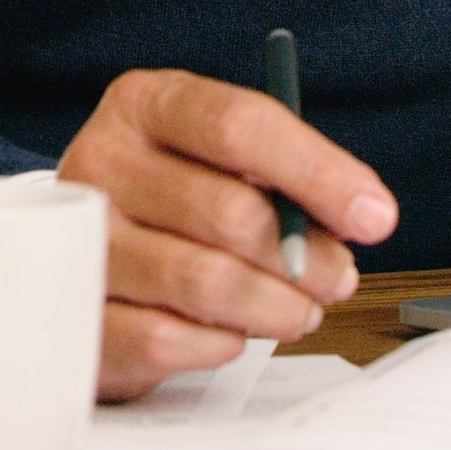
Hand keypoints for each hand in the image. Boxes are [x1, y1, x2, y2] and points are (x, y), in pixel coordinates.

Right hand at [57, 68, 397, 400]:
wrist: (79, 255)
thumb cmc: (173, 205)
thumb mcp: (221, 164)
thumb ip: (287, 181)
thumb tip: (361, 216)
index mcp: (144, 105)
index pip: (239, 125)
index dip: (318, 172)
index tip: (374, 215)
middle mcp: (100, 163)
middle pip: (230, 212)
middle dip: (305, 257)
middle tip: (336, 278)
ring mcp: (80, 241)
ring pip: (205, 282)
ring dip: (274, 307)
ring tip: (297, 310)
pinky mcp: (76, 315)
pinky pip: (169, 338)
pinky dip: (220, 344)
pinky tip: (230, 333)